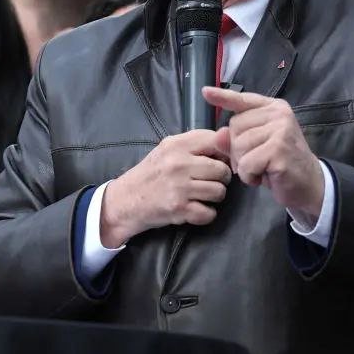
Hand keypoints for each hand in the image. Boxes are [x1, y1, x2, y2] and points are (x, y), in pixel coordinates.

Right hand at [99, 129, 230, 247]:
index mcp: (177, 145)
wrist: (125, 200)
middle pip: (222, 170)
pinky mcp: (179, 209)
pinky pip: (209, 213)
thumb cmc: (152, 174)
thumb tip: (229, 138)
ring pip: (219, 192)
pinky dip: (205, 214)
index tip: (218, 161)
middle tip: (209, 182)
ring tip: (200, 195)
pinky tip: (194, 209)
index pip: (216, 142)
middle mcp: (179, 164)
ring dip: (214, 197)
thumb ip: (196, 142)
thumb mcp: (169, 149)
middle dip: (221, 179)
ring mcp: (179, 187)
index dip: (223, 153)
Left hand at [202, 86, 323, 222]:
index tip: (205, 92)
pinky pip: (246, 164)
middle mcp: (278, 114)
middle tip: (255, 160)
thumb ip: (237, 138)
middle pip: (234, 127)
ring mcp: (280, 130)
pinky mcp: (279, 150)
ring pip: (238, 147)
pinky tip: (263, 177)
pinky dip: (249, 176)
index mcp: (273, 108)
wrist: (310, 184)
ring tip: (261, 168)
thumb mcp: (257, 147)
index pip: (243, 100)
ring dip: (244, 165)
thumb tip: (219, 135)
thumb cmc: (282, 163)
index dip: (223, 97)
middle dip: (237, 149)